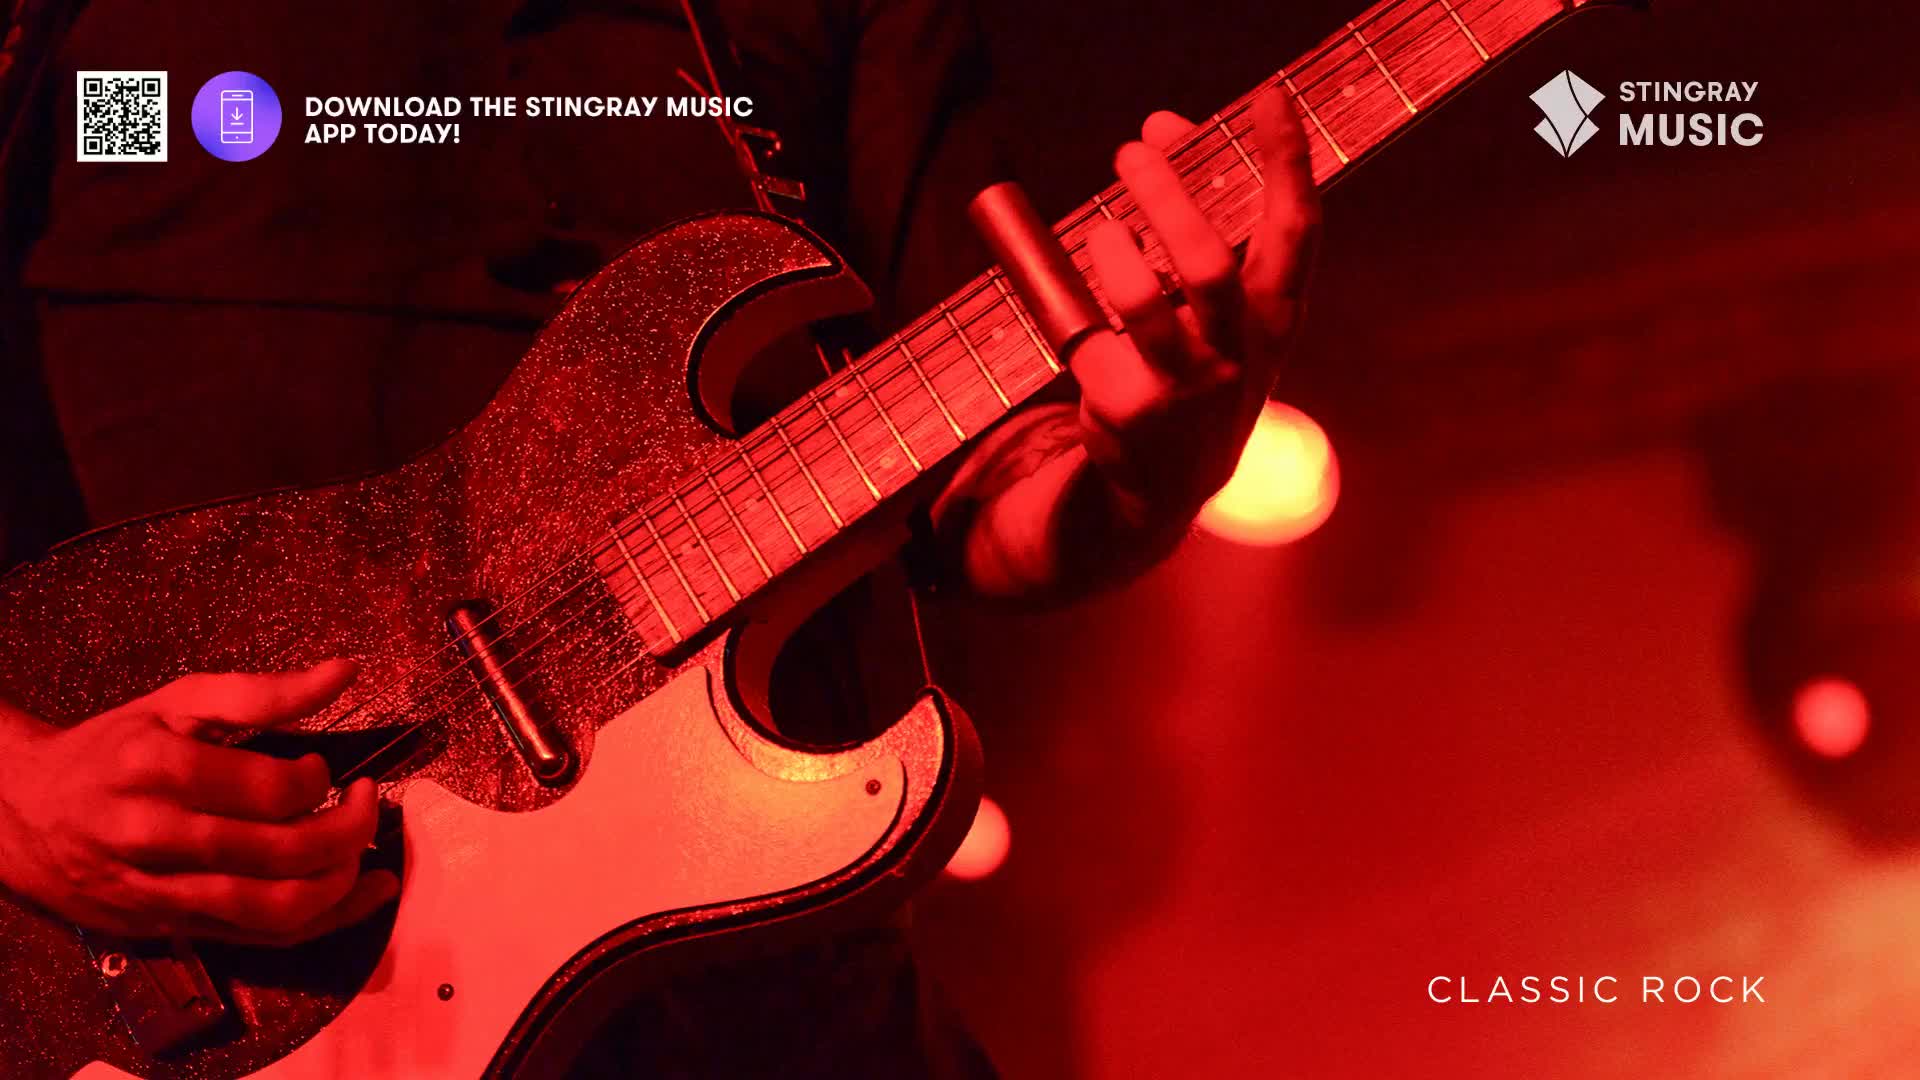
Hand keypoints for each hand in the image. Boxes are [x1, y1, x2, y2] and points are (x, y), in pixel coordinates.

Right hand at [0, 660, 396, 943]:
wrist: (23, 813)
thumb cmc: (113, 748)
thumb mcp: (179, 701)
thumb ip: (264, 691)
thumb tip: (345, 671)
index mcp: (155, 770)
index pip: (265, 790)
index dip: (315, 780)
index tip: (322, 767)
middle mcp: (153, 838)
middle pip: (278, 853)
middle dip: (346, 830)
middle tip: (365, 801)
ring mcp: (160, 892)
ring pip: (272, 908)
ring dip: (340, 883)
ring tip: (362, 848)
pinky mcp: (170, 929)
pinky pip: (260, 938)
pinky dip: (325, 920)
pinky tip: (363, 895)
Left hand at [1076, 88, 1318, 521]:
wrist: (1168, 483)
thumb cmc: (1198, 367)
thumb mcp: (1219, 306)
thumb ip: (1200, 217)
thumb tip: (1160, 128)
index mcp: (1276, 316)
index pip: (1296, 228)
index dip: (1285, 160)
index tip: (1268, 97)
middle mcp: (1240, 353)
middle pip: (1207, 263)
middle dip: (1167, 198)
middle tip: (1131, 152)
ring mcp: (1186, 388)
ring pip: (1140, 302)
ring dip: (1113, 253)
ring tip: (1105, 233)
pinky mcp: (1130, 409)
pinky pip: (1092, 338)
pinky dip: (1084, 315)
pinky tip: (1092, 328)